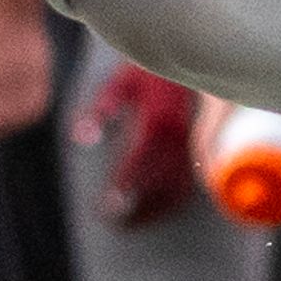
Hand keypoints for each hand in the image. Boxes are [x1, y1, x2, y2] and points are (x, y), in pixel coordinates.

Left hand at [73, 63, 197, 227]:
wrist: (189, 56)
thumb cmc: (146, 71)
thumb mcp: (119, 85)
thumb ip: (99, 111)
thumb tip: (81, 139)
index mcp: (158, 121)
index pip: (138, 162)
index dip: (123, 185)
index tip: (106, 207)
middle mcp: (179, 136)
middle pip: (160, 183)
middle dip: (138, 207)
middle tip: (114, 223)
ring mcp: (193, 143)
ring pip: (179, 187)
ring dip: (156, 210)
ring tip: (131, 224)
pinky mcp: (199, 147)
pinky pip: (191, 182)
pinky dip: (174, 201)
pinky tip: (156, 210)